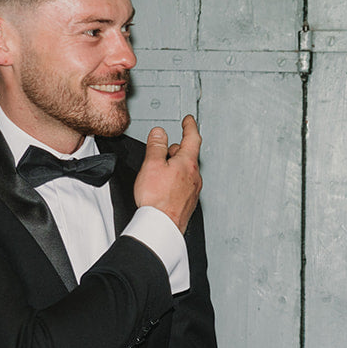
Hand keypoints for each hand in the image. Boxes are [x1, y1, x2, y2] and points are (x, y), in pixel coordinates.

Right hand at [134, 115, 202, 231]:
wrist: (161, 226)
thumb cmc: (157, 200)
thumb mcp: (152, 165)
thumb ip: (156, 146)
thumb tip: (159, 133)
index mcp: (187, 163)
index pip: (192, 138)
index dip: (189, 126)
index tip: (188, 121)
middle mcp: (195, 176)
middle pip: (188, 155)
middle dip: (177, 149)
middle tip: (166, 149)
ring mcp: (193, 190)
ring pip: (186, 170)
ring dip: (175, 166)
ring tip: (160, 170)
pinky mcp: (188, 202)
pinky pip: (184, 184)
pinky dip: (175, 180)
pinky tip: (164, 187)